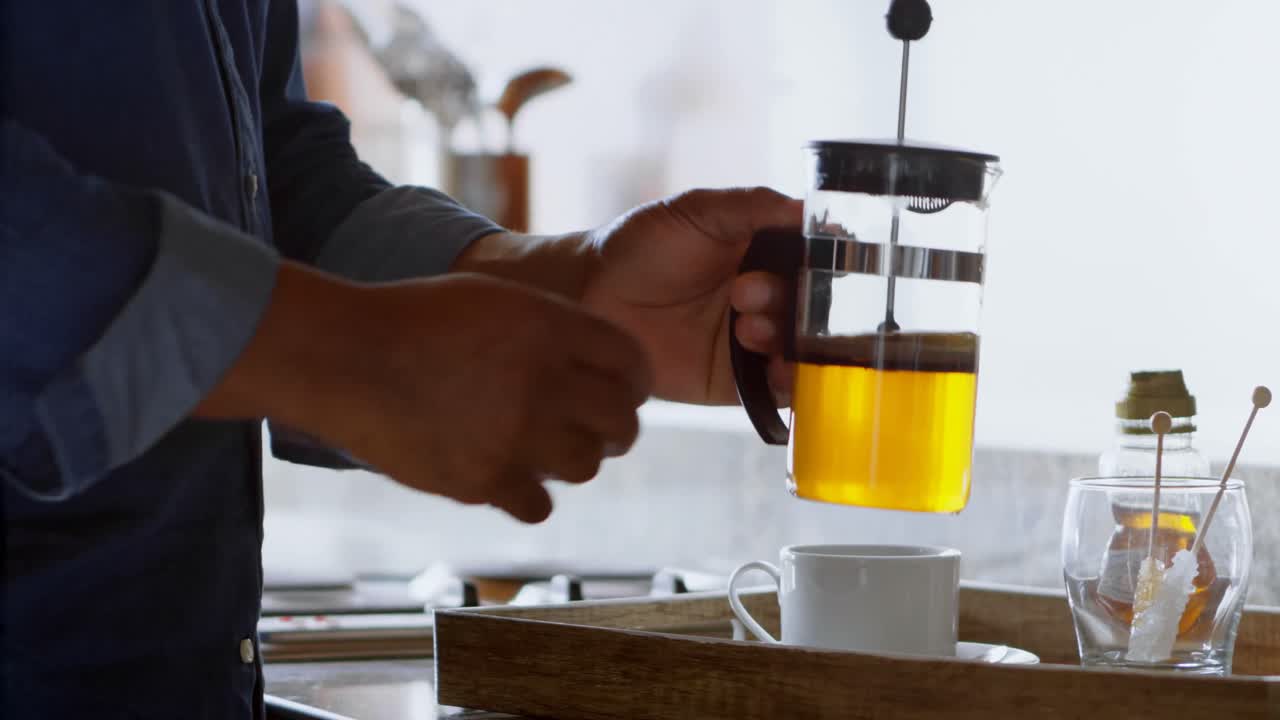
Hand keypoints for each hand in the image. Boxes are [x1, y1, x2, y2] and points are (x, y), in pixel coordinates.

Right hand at [199, 264, 651, 522]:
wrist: (344, 358)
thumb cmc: (414, 321)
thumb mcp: (494, 298)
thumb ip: (553, 326)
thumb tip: (601, 361)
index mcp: (549, 327)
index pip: (632, 363)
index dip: (634, 380)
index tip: (624, 390)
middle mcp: (542, 381)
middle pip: (622, 421)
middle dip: (616, 426)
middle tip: (599, 428)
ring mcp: (514, 434)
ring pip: (587, 465)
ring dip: (574, 459)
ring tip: (547, 448)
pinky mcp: (482, 480)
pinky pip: (539, 505)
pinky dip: (530, 495)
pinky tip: (510, 475)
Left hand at [583, 187, 800, 404]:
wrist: (592, 296)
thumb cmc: (642, 244)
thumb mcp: (700, 211)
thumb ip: (754, 207)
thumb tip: (810, 207)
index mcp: (769, 254)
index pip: (818, 262)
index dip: (825, 264)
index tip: (820, 262)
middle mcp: (771, 298)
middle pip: (816, 309)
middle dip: (794, 303)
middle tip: (746, 293)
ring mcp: (756, 341)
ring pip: (804, 350)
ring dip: (788, 341)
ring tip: (747, 329)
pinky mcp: (738, 382)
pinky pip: (779, 390)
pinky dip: (789, 383)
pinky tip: (774, 368)